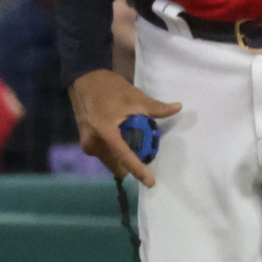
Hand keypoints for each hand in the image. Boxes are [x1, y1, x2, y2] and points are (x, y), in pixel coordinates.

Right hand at [69, 68, 180, 187]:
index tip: (151, 182)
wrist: (84, 79)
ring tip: (133, 141)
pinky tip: (122, 139)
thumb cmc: (108, 87)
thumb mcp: (134, 97)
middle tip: (144, 150)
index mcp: (105, 132)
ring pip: (111, 162)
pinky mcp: (86, 144)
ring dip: (123, 158)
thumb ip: (155, 108)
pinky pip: (105, 155)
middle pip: (117, 165)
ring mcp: (87, 145)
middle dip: (132, 163)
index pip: (124, 156)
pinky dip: (116, 153)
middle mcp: (93, 143)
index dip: (138, 170)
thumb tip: (178, 108)